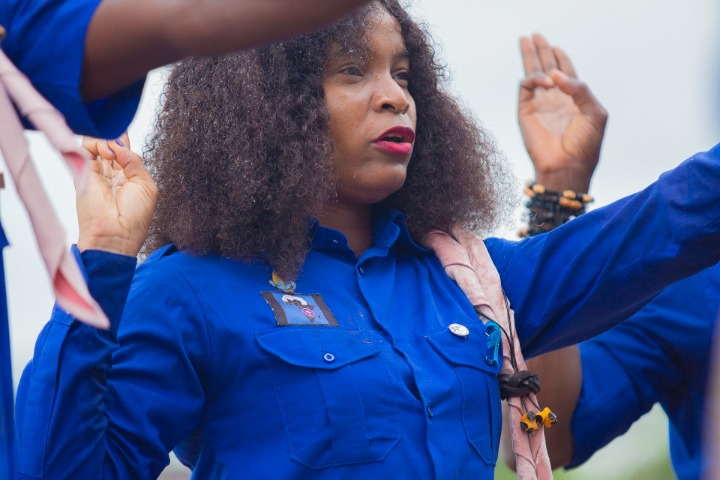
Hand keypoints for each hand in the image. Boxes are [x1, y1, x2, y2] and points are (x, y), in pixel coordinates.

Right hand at [76, 134, 157, 256]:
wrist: (114, 234)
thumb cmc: (134, 216)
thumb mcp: (146, 184)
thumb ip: (134, 161)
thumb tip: (118, 145)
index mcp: (130, 177)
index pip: (125, 150)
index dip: (124, 139)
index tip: (125, 134)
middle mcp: (112, 173)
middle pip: (110, 143)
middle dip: (115, 137)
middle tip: (119, 143)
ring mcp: (96, 172)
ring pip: (96, 143)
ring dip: (105, 140)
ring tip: (112, 152)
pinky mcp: (82, 173)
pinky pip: (84, 149)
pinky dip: (95, 144)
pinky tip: (106, 152)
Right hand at [518, 34, 607, 190]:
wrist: (568, 166)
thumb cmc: (586, 145)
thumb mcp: (595, 112)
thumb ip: (580, 88)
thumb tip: (556, 75)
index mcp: (572, 100)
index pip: (564, 73)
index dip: (560, 58)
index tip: (556, 48)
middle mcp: (554, 100)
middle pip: (545, 68)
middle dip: (540, 51)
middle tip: (534, 36)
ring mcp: (539, 105)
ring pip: (532, 74)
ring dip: (530, 57)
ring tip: (527, 40)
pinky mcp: (525, 112)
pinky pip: (526, 87)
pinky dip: (534, 78)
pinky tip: (546, 80)